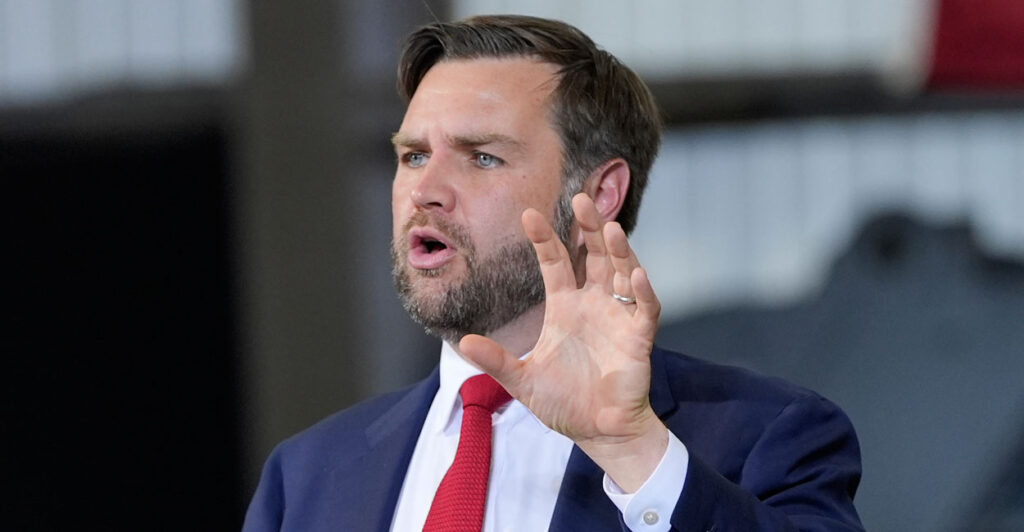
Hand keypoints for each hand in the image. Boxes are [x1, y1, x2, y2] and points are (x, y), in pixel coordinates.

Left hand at [460, 193, 667, 491]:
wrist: (597, 430)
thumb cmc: (564, 402)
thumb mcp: (522, 380)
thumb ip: (496, 361)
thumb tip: (463, 342)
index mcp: (565, 306)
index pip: (555, 262)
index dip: (544, 238)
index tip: (529, 214)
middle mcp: (594, 303)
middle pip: (594, 255)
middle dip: (589, 227)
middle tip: (581, 198)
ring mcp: (618, 317)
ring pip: (622, 273)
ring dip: (619, 251)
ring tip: (611, 228)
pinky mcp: (638, 338)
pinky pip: (644, 309)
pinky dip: (642, 292)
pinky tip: (635, 274)